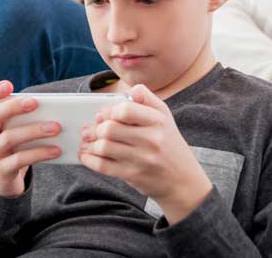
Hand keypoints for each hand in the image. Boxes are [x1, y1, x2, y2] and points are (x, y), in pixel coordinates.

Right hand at [0, 81, 61, 197]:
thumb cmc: (11, 148)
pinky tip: (56, 150)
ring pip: (9, 138)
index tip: (9, 85)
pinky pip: (20, 159)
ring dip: (35, 131)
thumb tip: (55, 108)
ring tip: (57, 127)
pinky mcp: (1, 171)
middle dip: (13, 107)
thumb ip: (23, 118)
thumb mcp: (11, 131)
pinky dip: (40, 153)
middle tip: (34, 102)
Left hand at [79, 85, 211, 223]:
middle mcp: (151, 139)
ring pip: (103, 147)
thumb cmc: (169, 144)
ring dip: (92, 144)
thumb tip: (127, 91)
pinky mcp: (133, 175)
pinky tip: (87, 155)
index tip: (104, 115)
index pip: (125, 110)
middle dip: (95, 128)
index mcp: (158, 120)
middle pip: (109, 128)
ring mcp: (142, 159)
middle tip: (91, 129)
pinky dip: (89, 159)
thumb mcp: (165, 116)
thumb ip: (146, 98)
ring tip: (91, 142)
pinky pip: (103, 166)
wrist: (184, 180)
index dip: (109, 111)